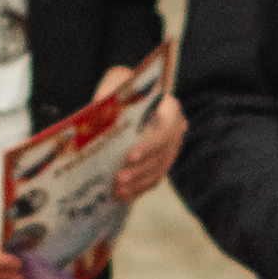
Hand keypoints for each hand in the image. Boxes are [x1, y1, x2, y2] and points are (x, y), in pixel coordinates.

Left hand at [101, 72, 184, 206]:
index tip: (130, 156)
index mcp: (169, 107)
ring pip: (158, 170)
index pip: (165, 129)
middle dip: (139, 169)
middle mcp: (176, 129)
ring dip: (138, 183)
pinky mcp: (161, 162)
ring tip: (117, 190)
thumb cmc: (123, 88)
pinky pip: (154, 179)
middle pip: (161, 155)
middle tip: (118, 179)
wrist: (128, 99)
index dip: (149, 145)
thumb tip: (101, 112)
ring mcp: (171, 148)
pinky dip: (138, 189)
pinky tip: (122, 196)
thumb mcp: (118, 82)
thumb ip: (113, 91)